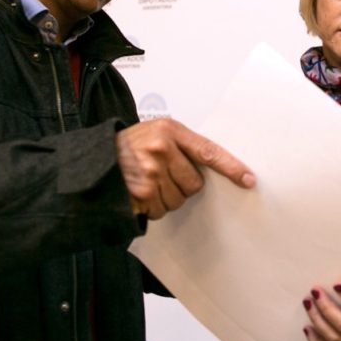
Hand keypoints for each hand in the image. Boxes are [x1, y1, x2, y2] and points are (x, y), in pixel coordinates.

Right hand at [116, 118, 254, 218]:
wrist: (92, 159)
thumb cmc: (126, 147)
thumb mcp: (154, 133)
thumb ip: (180, 145)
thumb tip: (210, 166)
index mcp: (169, 130)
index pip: (208, 151)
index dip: (231, 167)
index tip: (248, 179)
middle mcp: (162, 149)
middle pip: (194, 183)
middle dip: (181, 185)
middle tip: (161, 175)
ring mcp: (151, 171)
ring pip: (178, 199)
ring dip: (165, 197)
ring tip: (147, 183)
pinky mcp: (141, 192)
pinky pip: (160, 210)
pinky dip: (151, 207)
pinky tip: (138, 193)